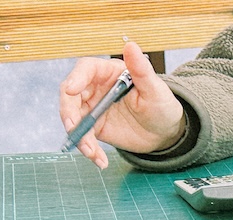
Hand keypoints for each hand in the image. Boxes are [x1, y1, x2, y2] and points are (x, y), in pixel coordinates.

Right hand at [59, 41, 186, 167]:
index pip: (86, 69)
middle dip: (68, 112)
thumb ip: (141, 69)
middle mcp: (96, 88)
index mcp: (109, 72)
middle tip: (73, 128)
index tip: (71, 91)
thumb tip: (130, 45)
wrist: (164, 132)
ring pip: (73, 119)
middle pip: (71, 95)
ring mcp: (93, 109)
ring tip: (92, 153)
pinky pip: (84, 138)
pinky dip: (88, 150)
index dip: (76, 78)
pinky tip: (100, 161)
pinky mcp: (95, 128)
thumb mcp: (155, 89)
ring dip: (78, 137)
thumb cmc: (161, 105)